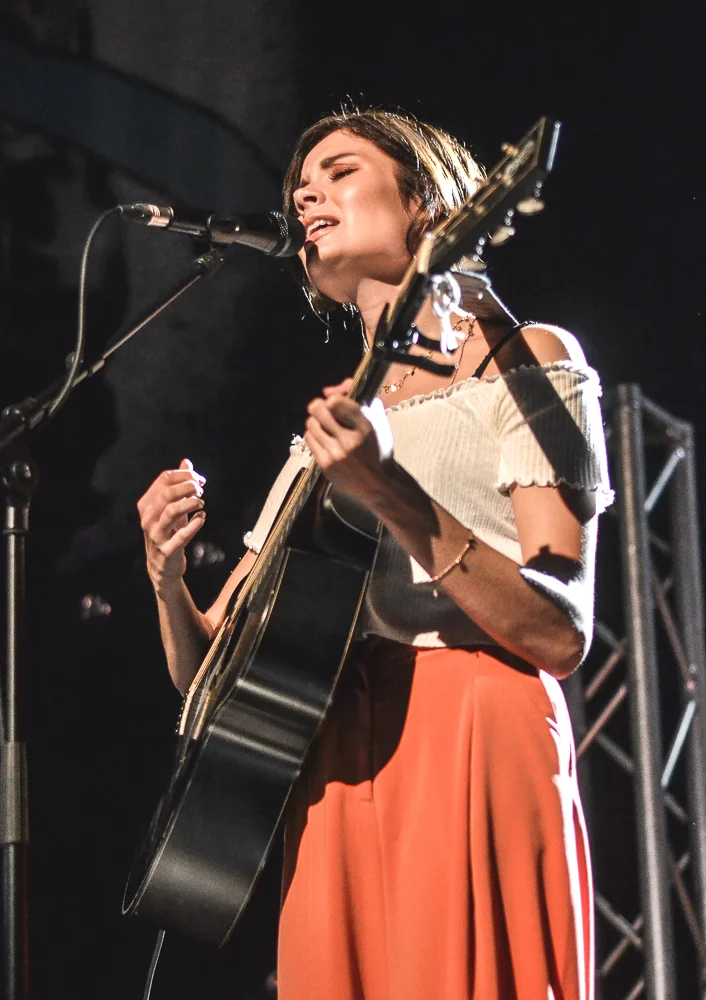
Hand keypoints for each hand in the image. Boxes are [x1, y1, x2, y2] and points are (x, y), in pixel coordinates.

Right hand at [138, 458, 205, 593]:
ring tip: (201, 502)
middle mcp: (147, 518)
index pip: (164, 479)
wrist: (163, 567)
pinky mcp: (167, 550)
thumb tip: (186, 462)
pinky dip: (194, 524)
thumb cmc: (169, 533)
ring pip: (171, 511)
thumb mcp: (172, 507)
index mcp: (147, 504)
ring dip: (190, 503)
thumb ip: (179, 485)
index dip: (184, 475)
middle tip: (201, 488)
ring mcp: (155, 535)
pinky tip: (202, 518)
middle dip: (188, 486)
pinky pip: (181, 535)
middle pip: (167, 492)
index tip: (199, 479)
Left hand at [304, 379, 392, 506]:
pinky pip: (309, 439)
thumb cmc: (378, 448)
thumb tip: (327, 391)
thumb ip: (356, 399)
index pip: (337, 403)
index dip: (332, 398)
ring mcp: (336, 454)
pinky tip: (324, 439)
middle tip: (324, 411)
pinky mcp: (326, 465)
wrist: (380, 483)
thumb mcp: (377, 420)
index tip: (332, 400)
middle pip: (318, 410)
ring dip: (316, 422)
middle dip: (319, 407)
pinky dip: (314, 436)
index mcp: (365, 426)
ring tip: (325, 427)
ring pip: (311, 424)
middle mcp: (349, 440)